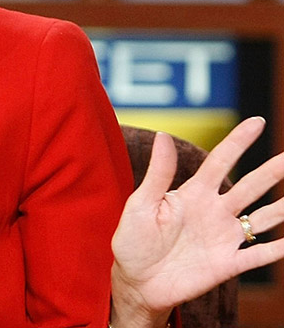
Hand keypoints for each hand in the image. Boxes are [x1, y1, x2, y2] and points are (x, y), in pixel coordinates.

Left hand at [110, 117, 283, 325]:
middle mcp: (214, 211)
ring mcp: (224, 237)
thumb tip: (163, 134)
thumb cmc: (133, 240)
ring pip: (264, 217)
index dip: (238, 141)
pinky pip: (260, 254)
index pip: (220, 161)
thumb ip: (158, 173)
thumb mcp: (141, 204)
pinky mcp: (228, 264)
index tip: (258, 121)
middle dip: (273, 170)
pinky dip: (280, 248)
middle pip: (251, 186)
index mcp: (193, 193)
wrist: (136, 282)